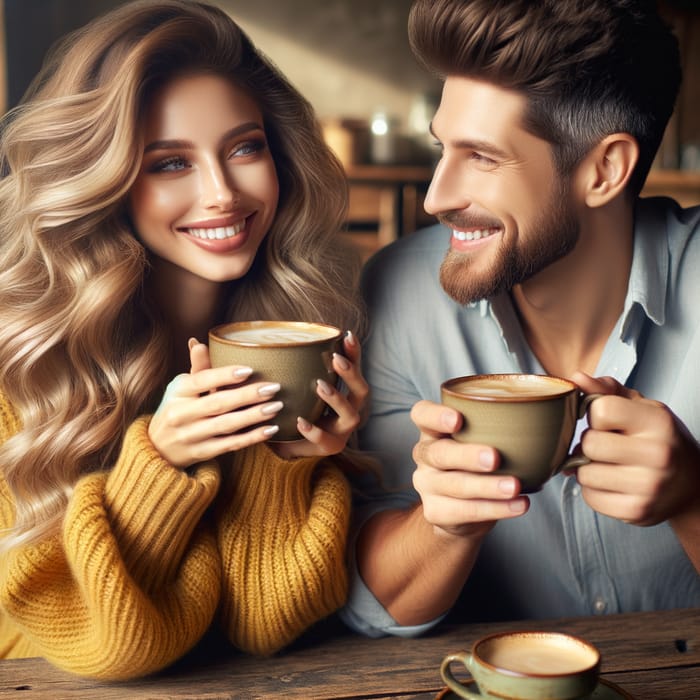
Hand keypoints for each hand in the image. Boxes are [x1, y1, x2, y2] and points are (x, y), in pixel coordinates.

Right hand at [148, 338, 283, 467]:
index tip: (250, 370)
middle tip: (273, 387)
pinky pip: (230, 445)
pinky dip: (251, 437)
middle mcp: (181, 414)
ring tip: (277, 406)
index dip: (225, 375)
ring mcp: (191, 436)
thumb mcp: (181, 388)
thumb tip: (199, 343)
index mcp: (177, 391)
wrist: (158, 449)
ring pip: (226, 425)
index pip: (202, 380)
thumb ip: (197, 368)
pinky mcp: (202, 453)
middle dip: (248, 395)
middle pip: (218, 403)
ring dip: (254, 416)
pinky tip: (270, 429)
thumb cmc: (177, 409)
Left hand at [273, 331, 368, 458]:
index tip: (347, 335)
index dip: (354, 354)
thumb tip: (284, 337)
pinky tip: (300, 421)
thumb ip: (298, 369)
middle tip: (336, 359)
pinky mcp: (329, 448)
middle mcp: (349, 412)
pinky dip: (313, 430)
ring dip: (337, 399)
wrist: (286, 445)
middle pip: (362, 392)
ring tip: (320, 385)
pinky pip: (324, 440)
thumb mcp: (299, 389)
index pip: (355, 371)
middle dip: (352, 374)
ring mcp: (341, 432)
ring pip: (350, 416)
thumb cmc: (295, 410)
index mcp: (345, 395)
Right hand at [410, 400, 528, 538]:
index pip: (422, 414)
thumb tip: (560, 410)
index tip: (458, 419)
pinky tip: (518, 505)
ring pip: (453, 485)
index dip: (435, 415)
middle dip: (467, 455)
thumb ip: (503, 426)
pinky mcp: (435, 512)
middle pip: (438, 452)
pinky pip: (464, 511)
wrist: (463, 512)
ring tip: (515, 487)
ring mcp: (427, 484)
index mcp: (434, 430)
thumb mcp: (483, 441)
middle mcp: (425, 455)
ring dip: (486, 486)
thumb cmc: (479, 464)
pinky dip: (495, 509)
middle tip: (495, 458)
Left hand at [571, 372, 699, 525]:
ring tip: (606, 465)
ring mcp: (648, 486)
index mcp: (658, 422)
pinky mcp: (637, 511)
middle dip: (589, 443)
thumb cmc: (658, 439)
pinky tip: (609, 483)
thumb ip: (606, 390)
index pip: (601, 410)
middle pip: (589, 444)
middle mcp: (657, 454)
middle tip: (604, 445)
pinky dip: (592, 490)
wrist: (691, 484)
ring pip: (584, 473)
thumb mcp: (641, 408)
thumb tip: (576, 378)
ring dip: (587, 468)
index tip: (606, 421)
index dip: (595, 414)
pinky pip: (589, 497)